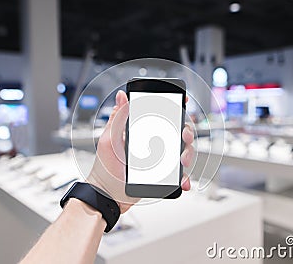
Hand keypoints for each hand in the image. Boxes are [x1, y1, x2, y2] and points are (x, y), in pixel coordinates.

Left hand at [87, 90, 193, 212]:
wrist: (107, 196)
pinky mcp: (163, 176)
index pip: (161, 115)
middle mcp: (153, 144)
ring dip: (188, 154)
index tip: (182, 103)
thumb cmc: (104, 168)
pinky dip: (184, 177)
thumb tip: (121, 96)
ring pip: (183, 152)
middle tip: (184, 136)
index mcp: (142, 132)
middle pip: (178, 132)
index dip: (174, 107)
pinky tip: (182, 181)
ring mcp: (159, 160)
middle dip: (187, 132)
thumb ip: (117, 118)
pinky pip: (178, 175)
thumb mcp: (109, 140)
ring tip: (182, 161)